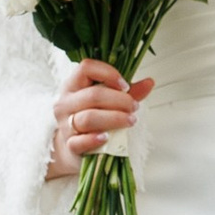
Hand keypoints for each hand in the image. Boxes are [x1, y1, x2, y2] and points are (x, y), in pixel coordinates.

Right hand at [48, 60, 150, 179]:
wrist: (74, 147)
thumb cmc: (93, 118)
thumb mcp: (108, 101)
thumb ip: (127, 92)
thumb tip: (149, 82)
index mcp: (73, 85)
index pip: (86, 68)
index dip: (108, 73)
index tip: (125, 86)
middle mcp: (66, 103)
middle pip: (93, 95)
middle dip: (119, 100)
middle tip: (134, 107)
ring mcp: (65, 124)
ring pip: (89, 118)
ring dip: (114, 118)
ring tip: (130, 121)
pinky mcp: (69, 145)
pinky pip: (80, 141)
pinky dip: (95, 139)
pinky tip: (107, 137)